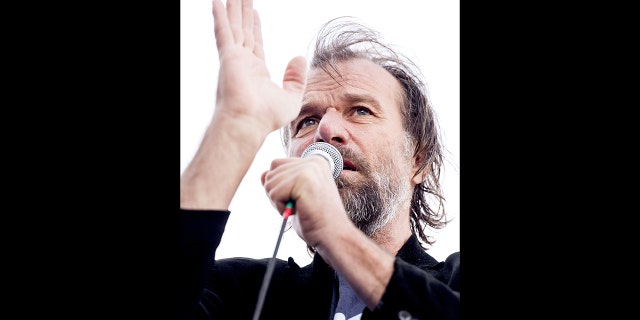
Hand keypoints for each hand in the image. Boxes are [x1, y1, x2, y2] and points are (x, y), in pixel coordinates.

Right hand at [212, 0, 306, 133]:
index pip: (255, 43)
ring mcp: (234, 58)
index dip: (254, 26)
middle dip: (243, 12)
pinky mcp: (228, 56)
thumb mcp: (291, 98)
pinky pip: (224, 30)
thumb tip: (299, 58)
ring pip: (234, 26)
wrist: (248, 123)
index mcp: (255, 72)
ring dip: (233, 9)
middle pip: (243, 30)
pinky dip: (220, 15)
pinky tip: (217, 1)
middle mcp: (242, 63)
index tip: (254, 12)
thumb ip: (296, 78)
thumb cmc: (266, 118)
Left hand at [260, 156, 348, 247]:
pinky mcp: (304, 180)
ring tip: (299, 208)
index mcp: (314, 162)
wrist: (333, 235)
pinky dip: (281, 207)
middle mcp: (312, 161)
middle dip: (277, 194)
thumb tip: (262, 174)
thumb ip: (280, 183)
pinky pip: (274, 193)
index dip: (279, 186)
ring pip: (270, 183)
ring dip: (279, 202)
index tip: (297, 199)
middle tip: (299, 206)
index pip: (277, 165)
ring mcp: (309, 169)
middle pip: (271, 173)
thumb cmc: (315, 220)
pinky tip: (298, 210)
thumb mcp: (295, 197)